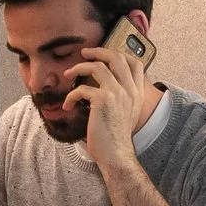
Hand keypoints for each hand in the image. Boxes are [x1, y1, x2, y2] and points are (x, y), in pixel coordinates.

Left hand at [62, 41, 147, 171]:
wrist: (116, 154)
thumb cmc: (117, 137)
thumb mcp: (128, 113)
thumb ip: (123, 97)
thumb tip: (107, 87)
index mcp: (137, 92)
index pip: (135, 63)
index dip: (119, 53)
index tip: (104, 54)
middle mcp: (130, 90)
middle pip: (116, 57)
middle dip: (98, 51)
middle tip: (84, 54)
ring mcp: (117, 93)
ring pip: (97, 67)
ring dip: (79, 68)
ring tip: (69, 74)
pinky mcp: (103, 100)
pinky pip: (82, 89)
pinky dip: (71, 96)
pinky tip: (68, 106)